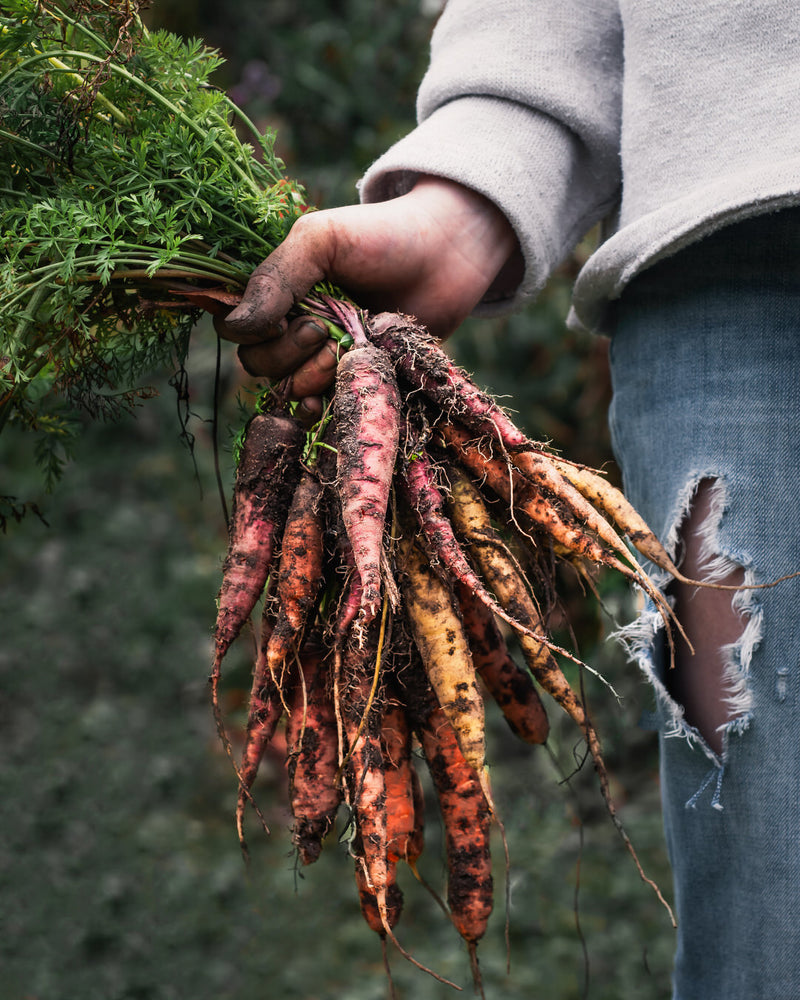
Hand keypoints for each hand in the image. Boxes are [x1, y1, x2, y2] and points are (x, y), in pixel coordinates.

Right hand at [215, 176, 519, 420]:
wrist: (449, 254)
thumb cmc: (383, 236)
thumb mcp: (321, 241)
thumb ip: (276, 279)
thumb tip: (234, 327)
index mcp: (280, 293)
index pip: (239, 332)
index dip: (258, 335)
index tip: (292, 319)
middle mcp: (296, 327)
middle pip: (262, 365)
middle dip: (289, 356)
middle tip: (326, 334)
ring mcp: (326, 356)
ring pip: (292, 389)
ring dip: (312, 378)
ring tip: (348, 352)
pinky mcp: (358, 379)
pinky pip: (324, 408)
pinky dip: (319, 409)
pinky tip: (325, 403)